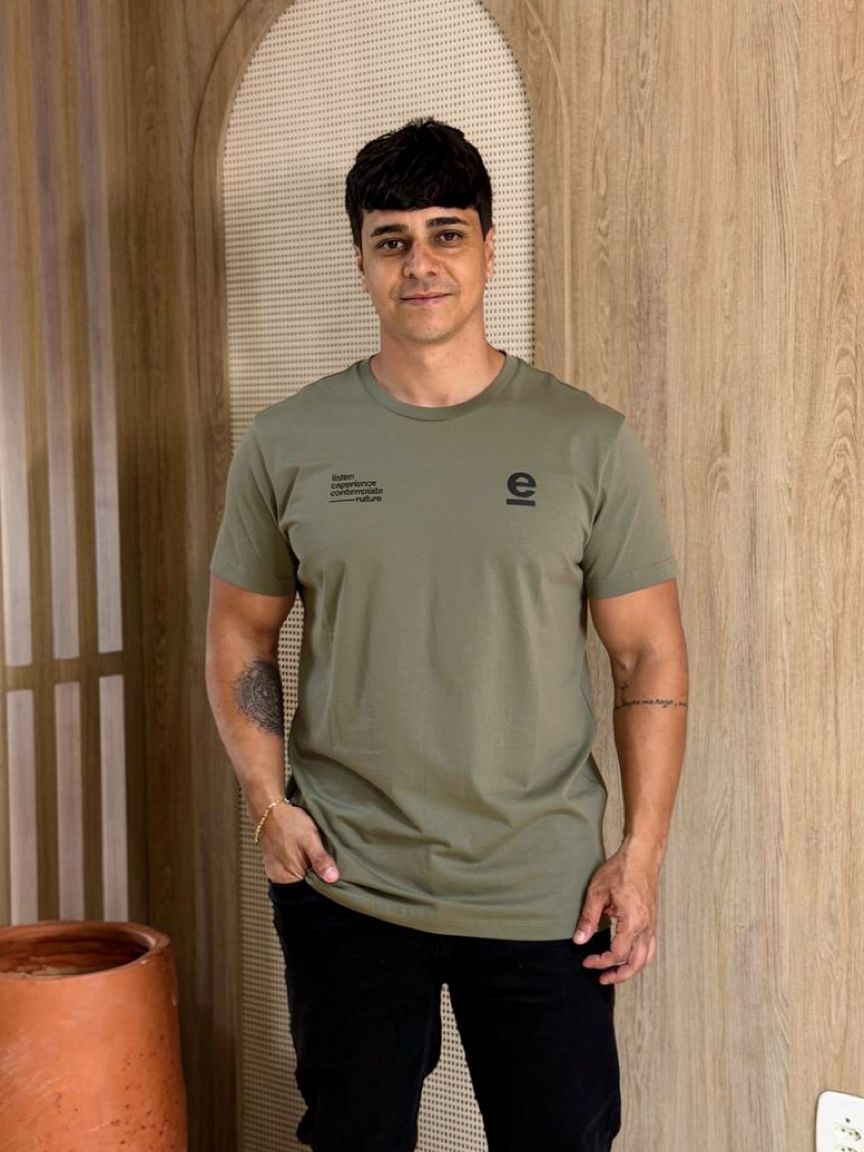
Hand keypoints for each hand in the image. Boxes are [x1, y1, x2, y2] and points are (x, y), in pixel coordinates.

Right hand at [258, 803, 340, 884]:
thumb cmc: (289, 822)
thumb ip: (320, 859)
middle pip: (305, 888)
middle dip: (318, 880)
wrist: (270, 810)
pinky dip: (302, 867)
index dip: (324, 887)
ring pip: (300, 880)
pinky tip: (307, 858)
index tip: (334, 877)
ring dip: (310, 873)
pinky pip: (292, 873)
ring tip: (317, 860)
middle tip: (328, 866)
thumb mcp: (310, 838)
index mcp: (288, 878)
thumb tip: (333, 878)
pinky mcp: (276, 866)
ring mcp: (276, 873)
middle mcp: (280, 879)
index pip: (310, 894)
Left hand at [572, 841, 660, 984]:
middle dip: (619, 975)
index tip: (587, 961)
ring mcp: (652, 925)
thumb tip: (579, 941)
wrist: (642, 856)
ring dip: (631, 970)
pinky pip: (650, 947)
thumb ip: (588, 918)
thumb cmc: (620, 870)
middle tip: (601, 979)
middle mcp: (646, 927)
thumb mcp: (597, 892)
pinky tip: (627, 957)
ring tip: (614, 973)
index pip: (618, 953)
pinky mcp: (653, 921)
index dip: (601, 962)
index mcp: (633, 921)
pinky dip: (640, 958)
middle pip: (637, 963)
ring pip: (647, 958)